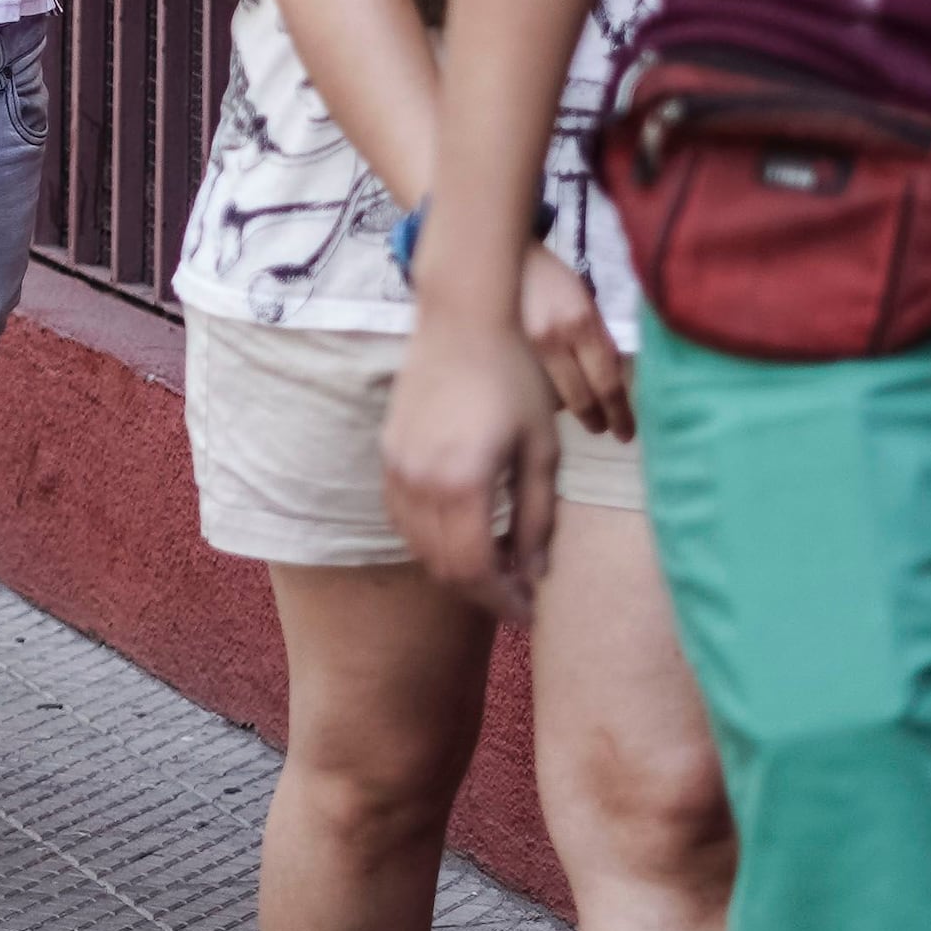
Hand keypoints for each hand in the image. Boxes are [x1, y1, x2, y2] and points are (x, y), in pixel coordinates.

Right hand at [385, 290, 560, 618]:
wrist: (463, 320)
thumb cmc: (514, 377)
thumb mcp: (541, 449)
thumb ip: (538, 515)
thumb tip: (535, 571)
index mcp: (464, 482)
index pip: (477, 568)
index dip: (503, 599)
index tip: (528, 611)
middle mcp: (421, 481)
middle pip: (443, 566)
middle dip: (481, 591)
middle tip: (515, 596)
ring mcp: (397, 467)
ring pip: (418, 546)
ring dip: (453, 568)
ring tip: (492, 569)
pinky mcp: (388, 454)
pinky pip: (401, 517)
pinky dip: (427, 540)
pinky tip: (457, 536)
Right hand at [520, 248, 632, 441]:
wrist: (502, 262)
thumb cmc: (551, 278)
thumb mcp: (586, 302)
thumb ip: (599, 338)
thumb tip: (613, 376)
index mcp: (582, 323)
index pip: (607, 381)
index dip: (619, 413)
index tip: (626, 434)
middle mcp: (554, 340)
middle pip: (582, 397)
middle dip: (597, 419)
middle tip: (606, 431)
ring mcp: (525, 350)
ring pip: (555, 398)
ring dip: (574, 409)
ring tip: (586, 416)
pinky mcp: (505, 356)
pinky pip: (533, 388)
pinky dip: (547, 397)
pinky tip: (552, 397)